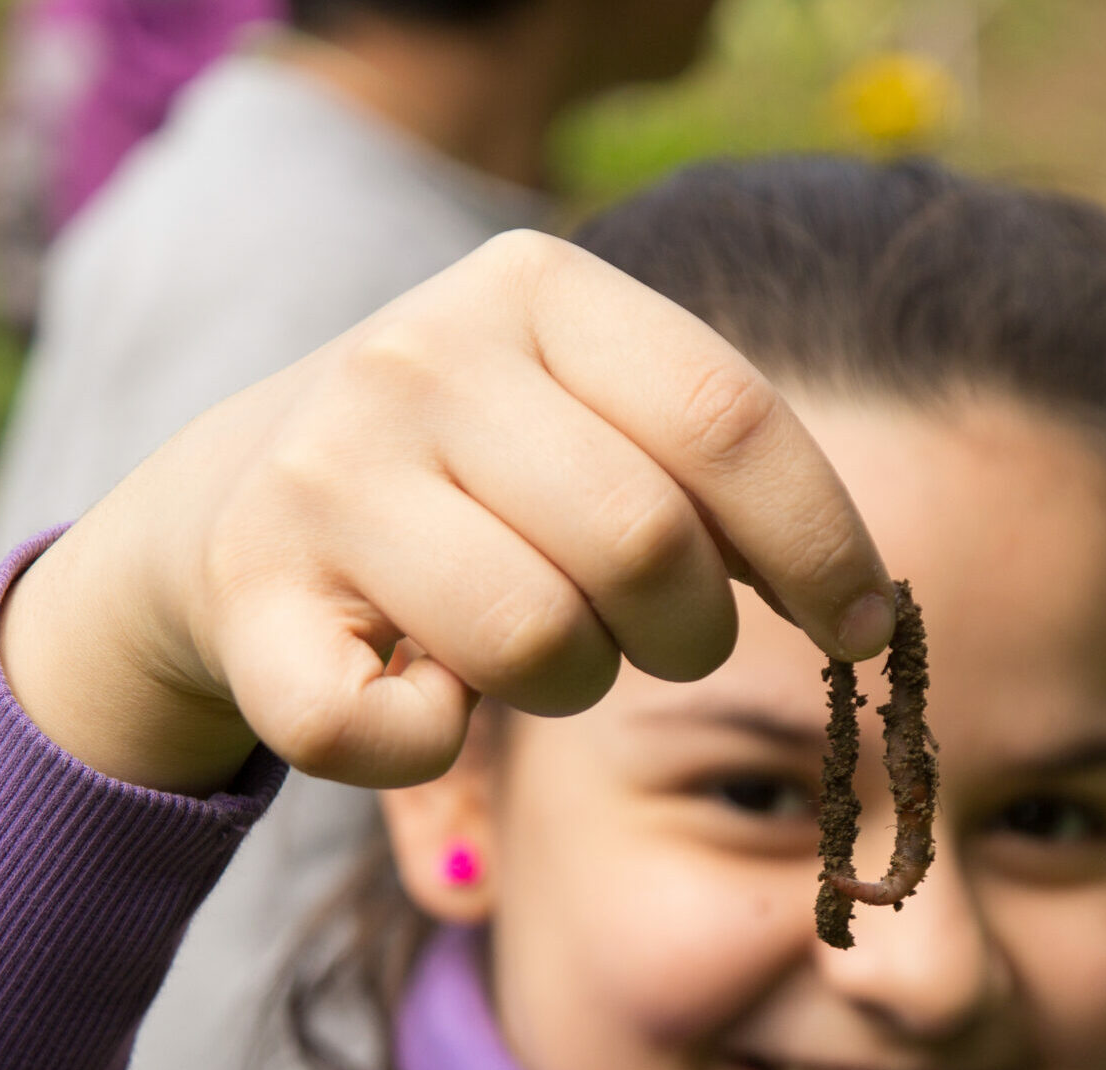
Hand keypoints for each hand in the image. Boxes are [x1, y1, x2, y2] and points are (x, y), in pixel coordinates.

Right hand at [0, 231, 894, 795]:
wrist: (233, 499)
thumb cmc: (482, 478)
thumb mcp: (596, 421)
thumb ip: (716, 471)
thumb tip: (872, 608)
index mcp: (537, 285)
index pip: (730, 420)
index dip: (823, 546)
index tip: (866, 629)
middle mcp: (418, 352)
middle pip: (648, 544)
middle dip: (691, 633)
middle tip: (661, 642)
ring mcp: (322, 468)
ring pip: (539, 641)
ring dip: (571, 684)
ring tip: (535, 649)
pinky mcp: (247, 592)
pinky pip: (397, 731)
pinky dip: (428, 748)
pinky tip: (419, 698)